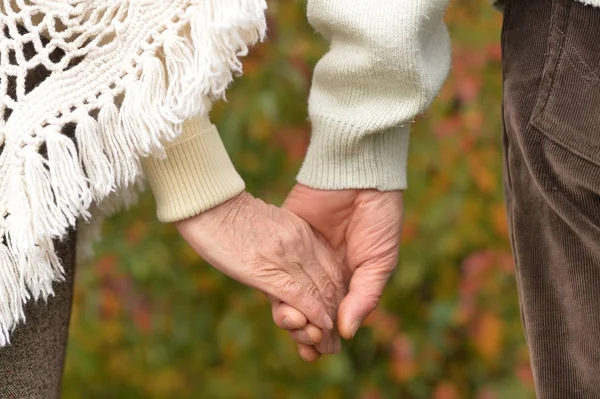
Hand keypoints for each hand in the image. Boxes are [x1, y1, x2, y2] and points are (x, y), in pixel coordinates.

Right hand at [175, 191, 345, 333]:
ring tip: (329, 345)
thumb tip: (283, 264)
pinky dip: (313, 313)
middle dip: (335, 314)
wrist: (209, 205)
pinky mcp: (270, 270)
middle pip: (329, 282)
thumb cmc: (228, 215)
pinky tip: (321, 326)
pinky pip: (300, 295)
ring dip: (325, 323)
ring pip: (318, 292)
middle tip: (335, 340)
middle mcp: (301, 243)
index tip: (336, 316)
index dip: (337, 294)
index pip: (331, 267)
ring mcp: (287, 256)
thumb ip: (282, 243)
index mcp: (301, 231)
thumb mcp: (266, 225)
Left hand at [277, 184, 402, 360]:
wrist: (359, 173)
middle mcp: (323, 269)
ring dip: (289, 315)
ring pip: (289, 292)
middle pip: (309, 307)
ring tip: (292, 330)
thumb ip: (364, 296)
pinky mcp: (285, 237)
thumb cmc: (378, 216)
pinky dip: (275, 287)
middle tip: (306, 349)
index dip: (327, 334)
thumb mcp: (380, 260)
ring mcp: (302, 254)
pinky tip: (277, 306)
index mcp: (348, 276)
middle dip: (306, 331)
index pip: (334, 312)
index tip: (321, 352)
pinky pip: (275, 267)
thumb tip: (347, 333)